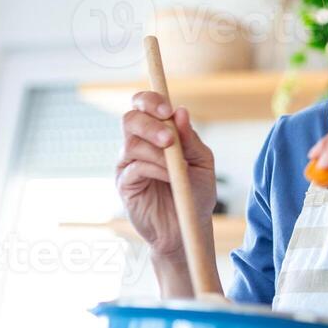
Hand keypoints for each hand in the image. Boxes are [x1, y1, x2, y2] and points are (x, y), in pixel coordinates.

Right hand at [116, 91, 217, 262]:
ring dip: (156, 151)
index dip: (151, 101)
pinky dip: (155, 168)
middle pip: (130, 119)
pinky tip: (170, 178)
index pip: (143, 104)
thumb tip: (181, 111)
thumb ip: (190, 139)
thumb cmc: (196, 192)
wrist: (189, 227)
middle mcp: (139, 144)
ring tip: (176, 166)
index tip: (167, 110)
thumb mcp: (202, 162)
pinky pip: (134, 167)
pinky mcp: (125, 184)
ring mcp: (129, 163)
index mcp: (157, 132)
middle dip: (150, 124)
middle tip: (169, 139)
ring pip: (131, 143)